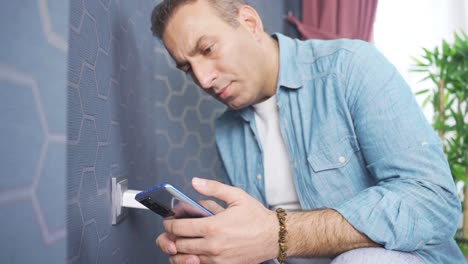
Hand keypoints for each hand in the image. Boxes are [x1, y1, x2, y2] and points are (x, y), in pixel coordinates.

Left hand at [162, 178, 277, 263]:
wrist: (274, 237)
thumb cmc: (256, 217)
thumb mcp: (236, 196)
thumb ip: (213, 188)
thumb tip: (195, 182)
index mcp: (213, 227)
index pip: (179, 228)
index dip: (169, 224)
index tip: (169, 221)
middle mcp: (213, 246)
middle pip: (178, 245)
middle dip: (171, 237)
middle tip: (171, 232)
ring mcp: (217, 260)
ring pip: (186, 259)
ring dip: (178, 251)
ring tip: (179, 243)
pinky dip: (191, 260)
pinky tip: (193, 253)